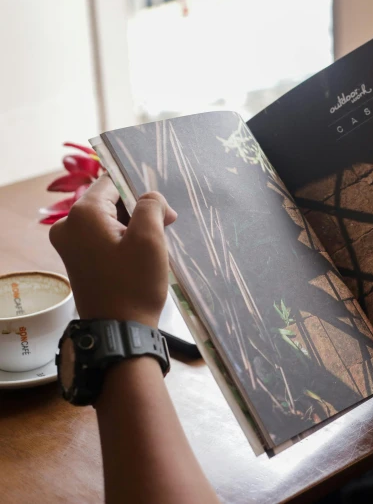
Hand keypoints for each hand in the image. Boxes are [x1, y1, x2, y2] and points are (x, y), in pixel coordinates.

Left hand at [50, 175, 176, 327]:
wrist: (119, 329)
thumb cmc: (134, 284)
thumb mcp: (150, 238)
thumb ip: (151, 205)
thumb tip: (152, 198)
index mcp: (82, 214)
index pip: (112, 182)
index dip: (140, 190)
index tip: (161, 210)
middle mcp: (68, 225)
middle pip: (110, 200)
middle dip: (139, 209)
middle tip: (165, 228)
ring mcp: (69, 243)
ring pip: (108, 218)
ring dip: (133, 225)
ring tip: (154, 246)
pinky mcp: (77, 258)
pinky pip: (102, 235)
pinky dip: (122, 239)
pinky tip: (140, 255)